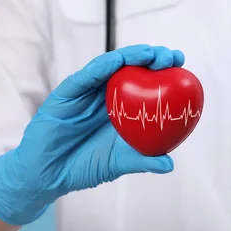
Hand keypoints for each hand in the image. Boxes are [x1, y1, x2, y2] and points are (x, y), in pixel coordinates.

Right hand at [0, 45, 183, 225]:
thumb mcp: (118, 163)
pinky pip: (85, 77)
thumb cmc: (83, 167)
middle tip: (172, 56)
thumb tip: (170, 164)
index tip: (182, 66)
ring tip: (150, 54)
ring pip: (110, 67)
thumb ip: (142, 160)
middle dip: (153, 58)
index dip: (163, 73)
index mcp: (120, 108)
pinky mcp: (66, 94)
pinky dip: (102, 67)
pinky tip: (118, 62)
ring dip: (131, 57)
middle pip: (131, 69)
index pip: (144, 84)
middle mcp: (104, 95)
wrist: (48, 175)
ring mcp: (86, 92)